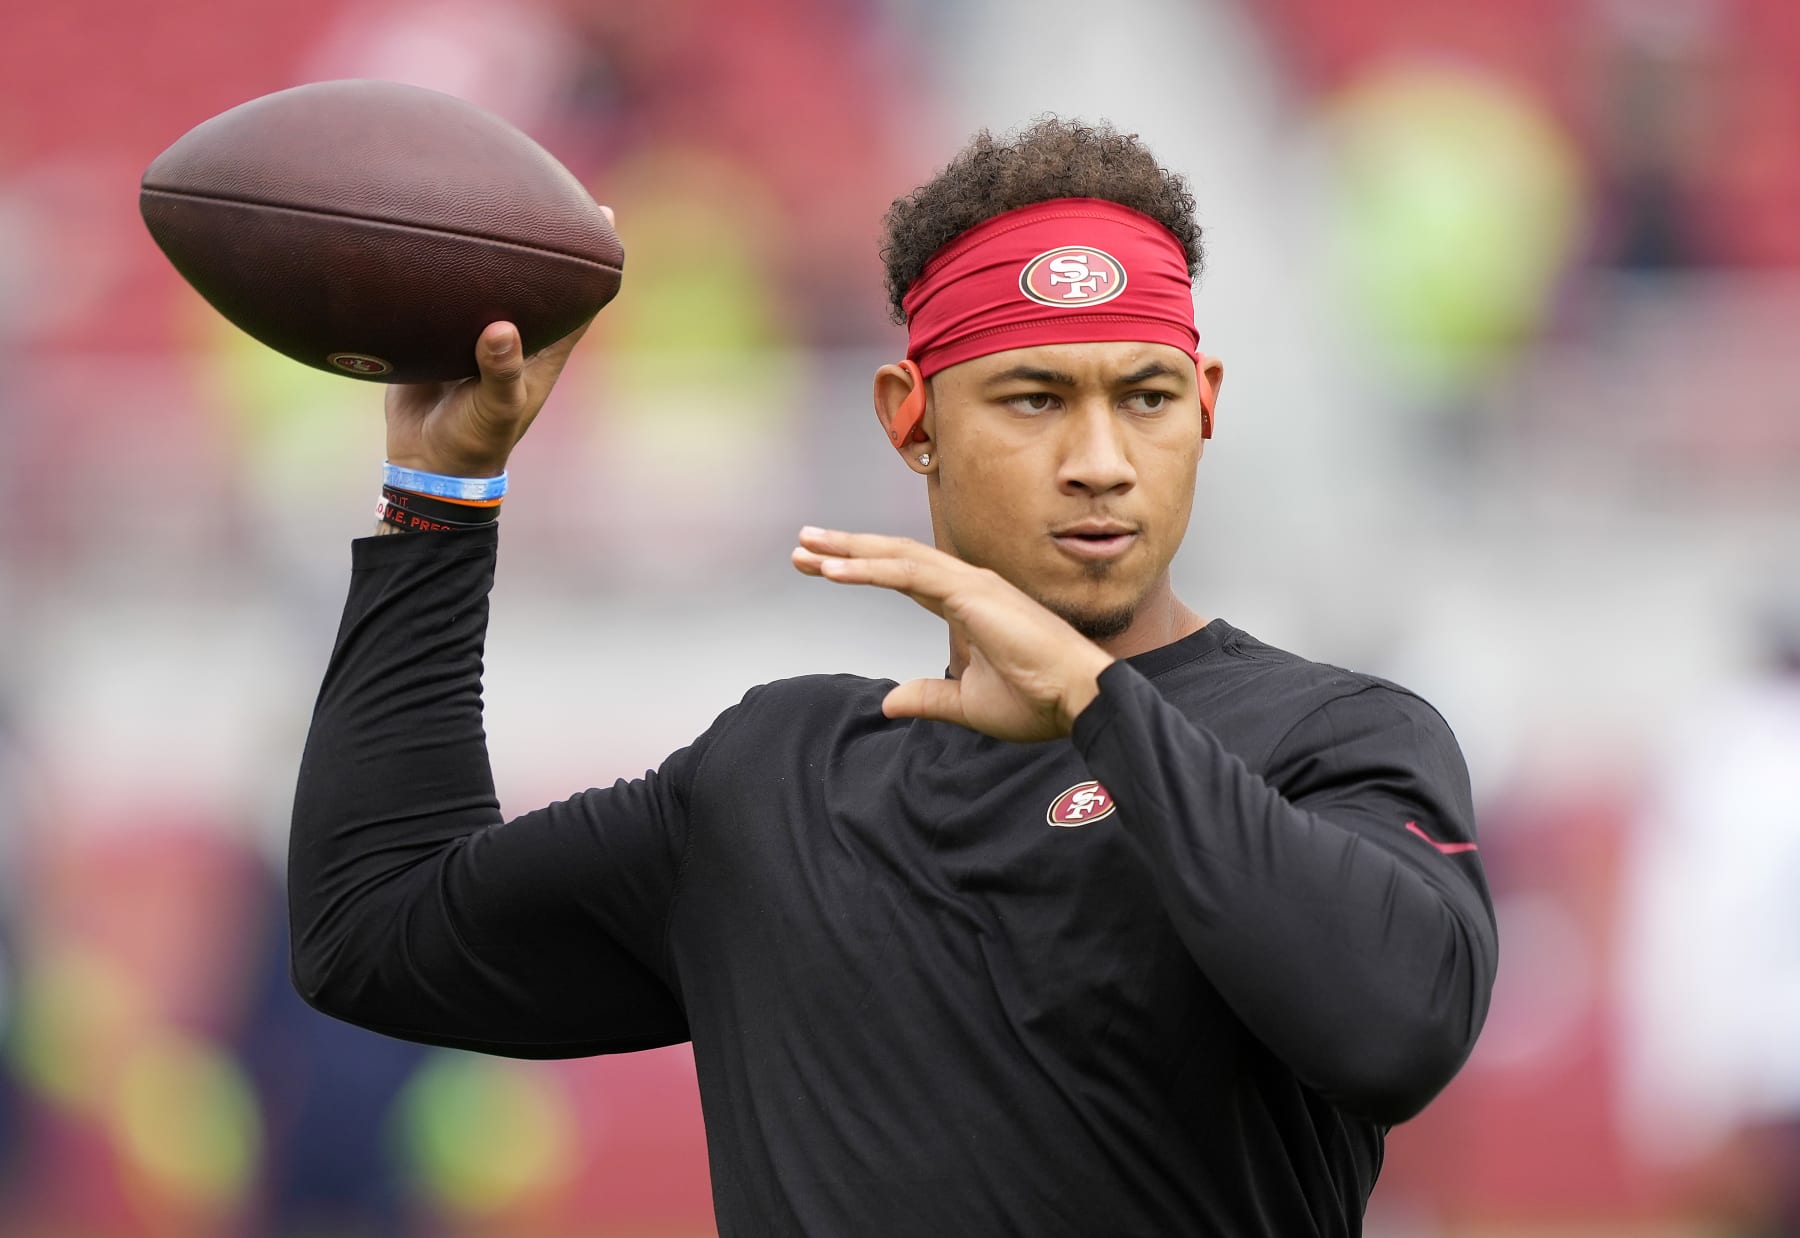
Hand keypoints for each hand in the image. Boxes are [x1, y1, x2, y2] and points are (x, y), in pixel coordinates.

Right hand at [384, 207, 610, 476]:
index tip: (605, 215)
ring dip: (492, 247)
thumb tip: (503, 328)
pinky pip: (446, 295)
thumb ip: (501, 372)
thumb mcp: (495, 410)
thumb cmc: (474, 441)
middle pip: (538, 279)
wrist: (425, 462)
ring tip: (486, 195)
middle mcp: (516, 335)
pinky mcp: (440, 334)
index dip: (596, 262)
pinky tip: (429, 233)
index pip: (580, 300)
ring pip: (492, 281)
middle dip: (544, 239)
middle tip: (546, 187)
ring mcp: (478, 333)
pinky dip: (445, 269)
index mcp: (542, 350)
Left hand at [792, 528, 1114, 740]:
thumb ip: (929, 698)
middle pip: (894, 558)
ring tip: (807, 548)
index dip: (862, 569)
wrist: (1080, 700)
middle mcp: (968, 584)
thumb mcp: (969, 704)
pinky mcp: (971, 594)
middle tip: (803, 545)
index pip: (905, 578)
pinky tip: (834, 571)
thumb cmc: (1039, 701)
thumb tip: (890, 701)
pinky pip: (908, 575)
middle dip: (845, 550)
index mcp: (969, 604)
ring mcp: (971, 584)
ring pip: (897, 557)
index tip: (821, 568)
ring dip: (848, 551)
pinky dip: (868, 569)